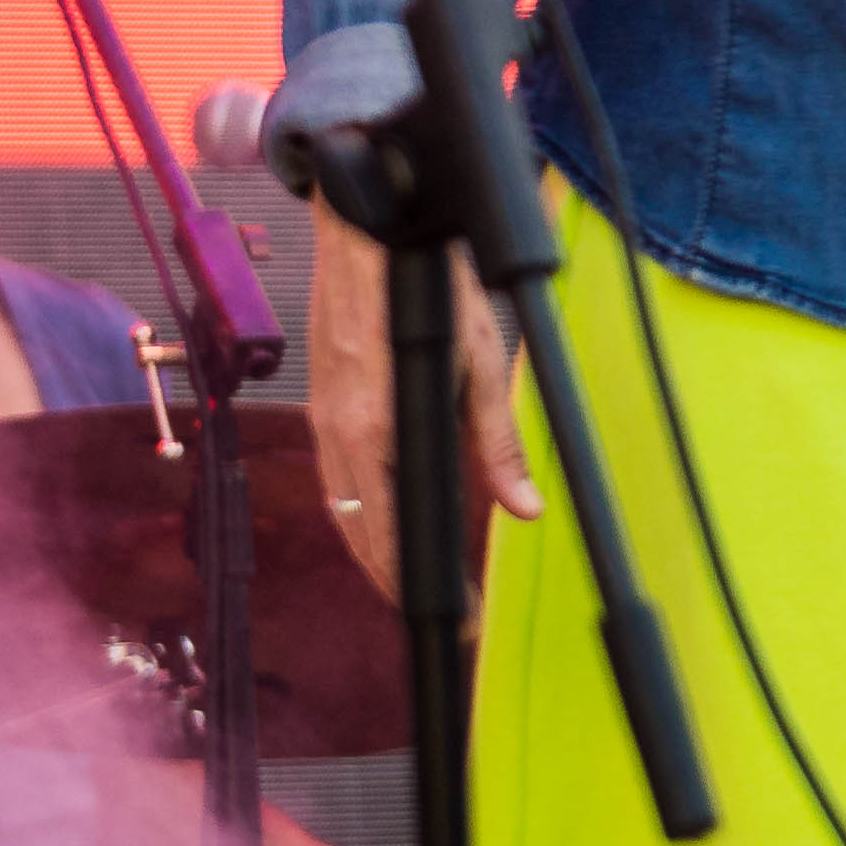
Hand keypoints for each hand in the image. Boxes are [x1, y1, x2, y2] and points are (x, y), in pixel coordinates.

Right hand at [302, 225, 527, 602]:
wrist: (368, 233)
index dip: (419, 580)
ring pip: (340, 507)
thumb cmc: (429, 289)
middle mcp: (335, 430)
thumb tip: (524, 508)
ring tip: (411, 581)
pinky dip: (355, 510)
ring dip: (370, 549)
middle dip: (392, 579)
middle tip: (439, 612)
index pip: (388, 531)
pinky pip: (334, 474)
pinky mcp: (321, 401)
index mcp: (371, 428)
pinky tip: (381, 519)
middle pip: (357, 531)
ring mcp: (321, 415)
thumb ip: (498, 442)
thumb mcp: (482, 363)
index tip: (457, 612)